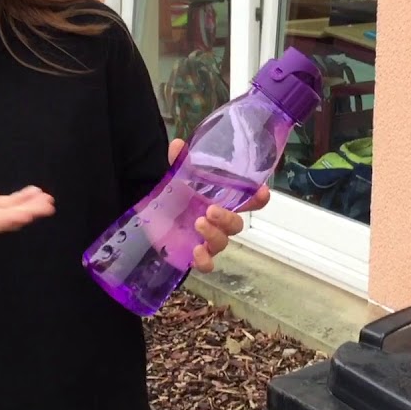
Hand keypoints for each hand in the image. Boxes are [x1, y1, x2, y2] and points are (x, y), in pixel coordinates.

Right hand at [0, 161, 55, 235]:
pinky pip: (3, 204)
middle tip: (46, 206)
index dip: (2, 220)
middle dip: (23, 213)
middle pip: (0, 220)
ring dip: (27, 207)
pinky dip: (20, 199)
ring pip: (6, 212)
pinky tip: (36, 193)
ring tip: (48, 200)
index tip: (22, 215)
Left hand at [169, 139, 269, 272]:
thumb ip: (178, 162)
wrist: (149, 213)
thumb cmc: (171, 193)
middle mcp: (218, 221)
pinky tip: (196, 252)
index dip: (259, 199)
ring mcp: (206, 239)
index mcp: (221, 199)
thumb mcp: (175, 175)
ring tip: (197, 223)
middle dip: (227, 218)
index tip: (261, 192)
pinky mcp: (192, 254)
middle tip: (211, 210)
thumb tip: (178, 145)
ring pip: (222, 242)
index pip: (249, 201)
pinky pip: (207, 264)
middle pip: (237, 225)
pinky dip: (205, 261)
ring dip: (214, 234)